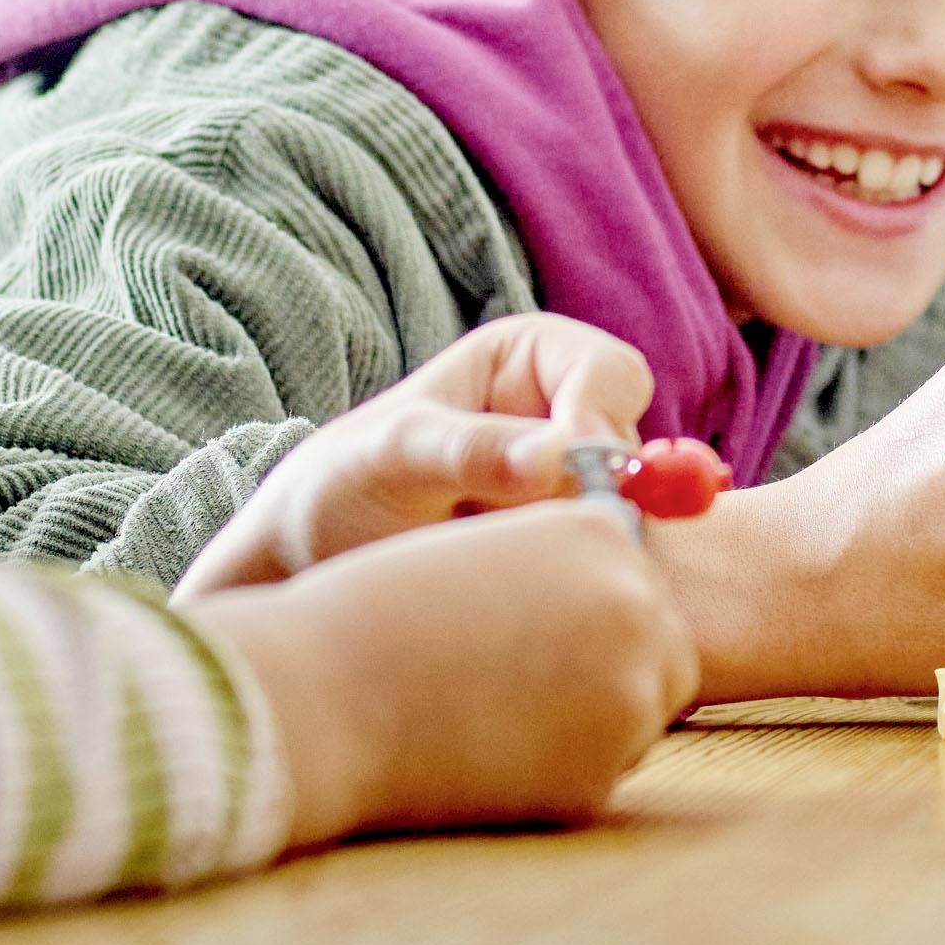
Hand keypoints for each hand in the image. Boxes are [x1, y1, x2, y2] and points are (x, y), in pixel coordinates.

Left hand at [177, 314, 654, 593]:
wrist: (310, 564)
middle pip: (633, 446)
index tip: (580, 480)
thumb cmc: (340, 486)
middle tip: (549, 538)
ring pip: (628, 510)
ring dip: (582, 540)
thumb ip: (471, 451)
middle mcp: (563, 413)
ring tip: (500, 562)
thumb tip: (556, 456)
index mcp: (529, 355)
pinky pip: (609, 557)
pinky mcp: (569, 542)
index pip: (611, 372)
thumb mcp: (394, 457)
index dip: (603, 422)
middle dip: (601, 494)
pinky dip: (581, 574)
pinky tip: (520, 588)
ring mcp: (572, 484)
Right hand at [191, 500, 699, 843]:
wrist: (321, 698)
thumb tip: (634, 601)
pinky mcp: (602, 772)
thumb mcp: (490, 549)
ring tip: (493, 707)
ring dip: (592, 715)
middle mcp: (633, 601)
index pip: (635, 571)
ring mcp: (628, 691)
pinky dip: (559, 768)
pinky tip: (488, 750)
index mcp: (600, 530)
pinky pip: (603, 768)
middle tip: (519, 676)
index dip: (587, 603)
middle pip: (662, 640)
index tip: (528, 622)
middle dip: (610, 661)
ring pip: (641, 709)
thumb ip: (565, 563)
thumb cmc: (386, 613)